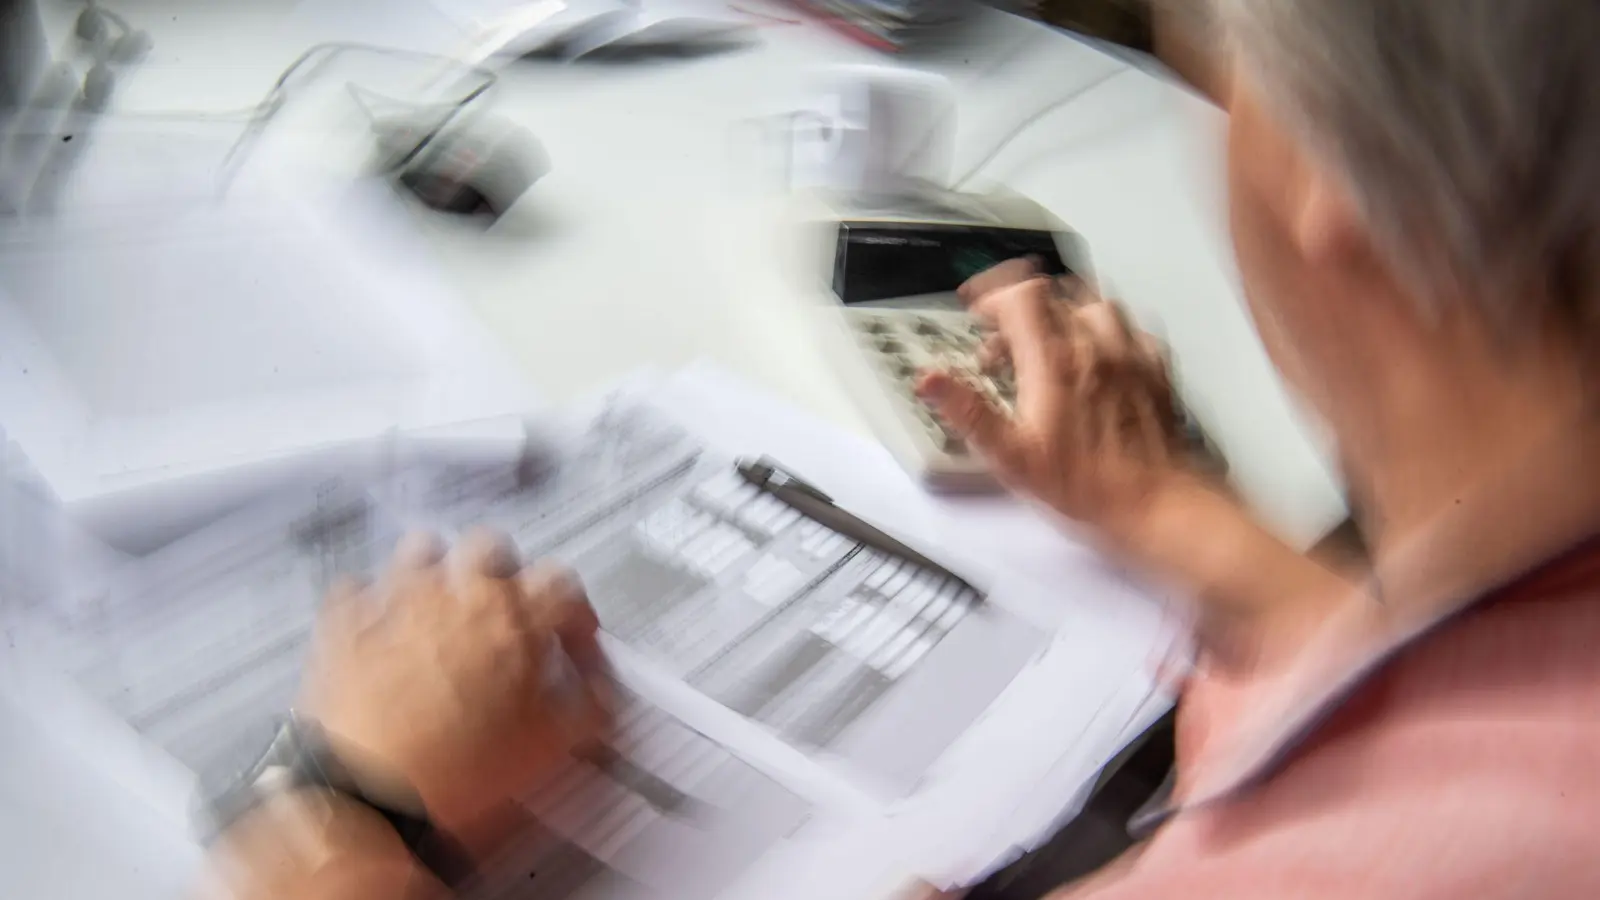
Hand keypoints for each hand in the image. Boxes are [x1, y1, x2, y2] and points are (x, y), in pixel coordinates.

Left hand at [300, 529, 610, 828]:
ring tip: (443, 605)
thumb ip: (587, 706)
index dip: (574, 614)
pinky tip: (381, 625)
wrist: (368, 791)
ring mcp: (397, 597)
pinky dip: (373, 600)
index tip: (572, 642)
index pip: (564, 584)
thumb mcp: (549, 747)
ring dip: (440, 570)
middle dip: (507, 575)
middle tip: (508, 614)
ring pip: (424, 548)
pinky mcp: (345, 618)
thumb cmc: (460, 771)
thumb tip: (598, 688)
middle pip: (494, 548)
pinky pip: (358, 586)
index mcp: (516, 617)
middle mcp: (458, 591)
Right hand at [918, 262, 1193, 548]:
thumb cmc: (1091, 487)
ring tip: (1047, 339)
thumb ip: (969, 411)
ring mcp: (1130, 356)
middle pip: (1055, 292)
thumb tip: (931, 381)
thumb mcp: (1012, 458)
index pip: (1020, 295)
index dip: (992, 295)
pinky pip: (1131, 328)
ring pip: (1095, 303)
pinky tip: (1097, 355)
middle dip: (1022, 305)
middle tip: (1004, 334)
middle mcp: (1096, 348)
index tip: (978, 312)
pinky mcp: (1156, 371)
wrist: (1158, 505)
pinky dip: (1106, 331)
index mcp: (1055, 363)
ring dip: (1065, 312)